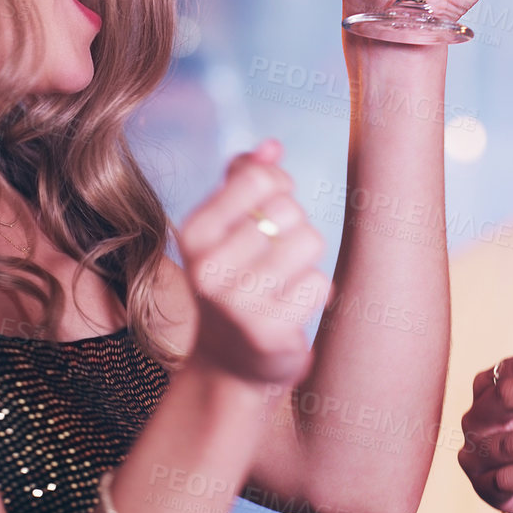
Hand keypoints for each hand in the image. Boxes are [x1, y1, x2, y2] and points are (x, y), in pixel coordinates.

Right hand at [175, 140, 329, 385]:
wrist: (228, 365)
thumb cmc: (233, 283)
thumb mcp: (224, 230)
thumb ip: (243, 182)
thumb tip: (271, 147)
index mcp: (194, 233)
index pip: (257, 178)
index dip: (278, 186)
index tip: (269, 210)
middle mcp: (208, 267)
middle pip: (288, 210)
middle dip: (292, 229)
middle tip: (272, 259)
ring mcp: (235, 301)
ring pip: (309, 242)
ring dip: (305, 262)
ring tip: (281, 283)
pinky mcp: (266, 331)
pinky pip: (318, 283)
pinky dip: (312, 294)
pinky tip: (288, 309)